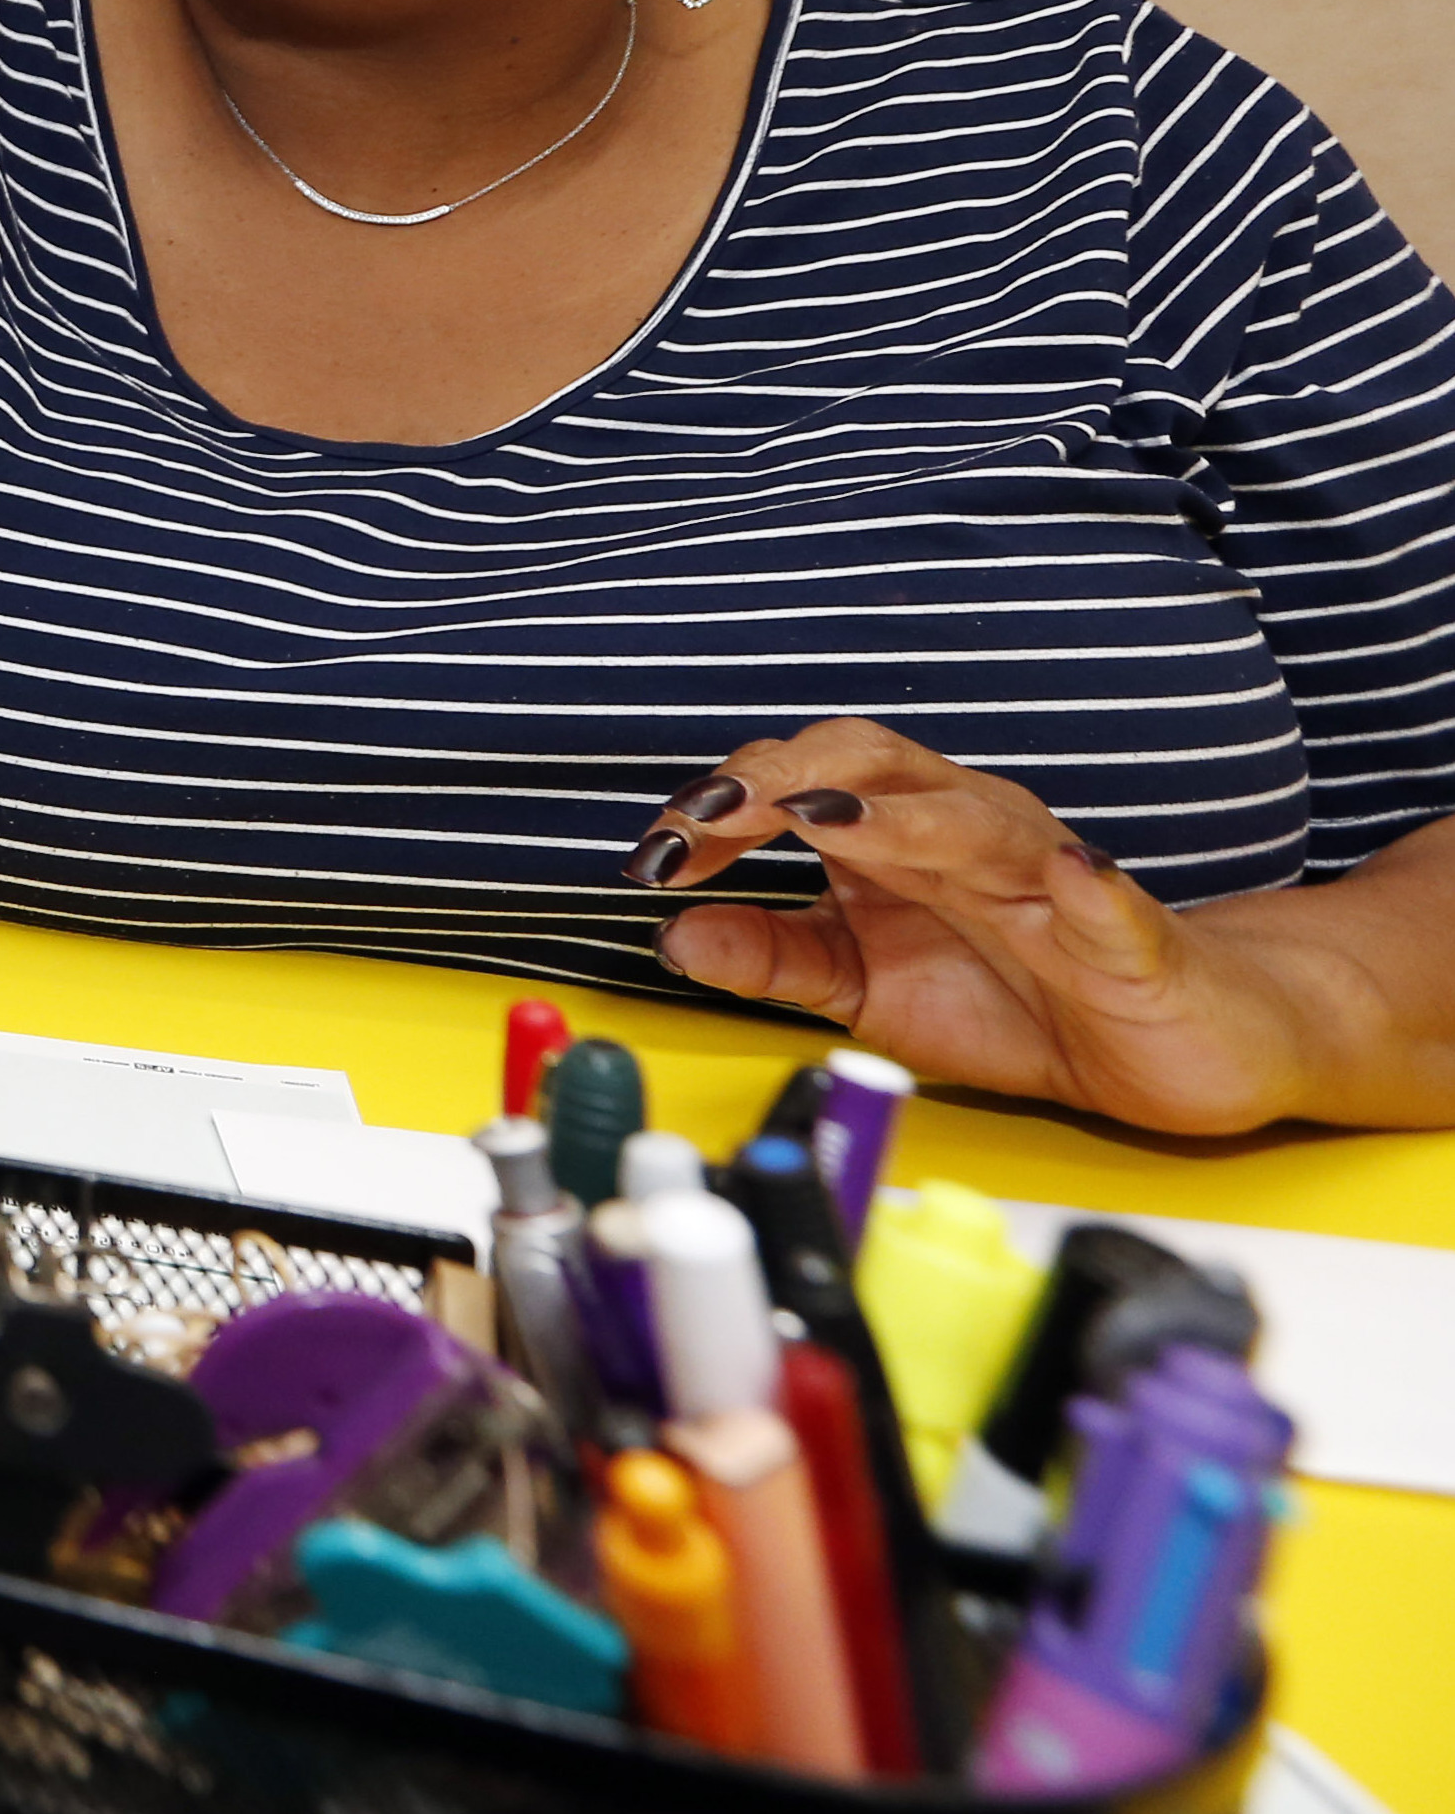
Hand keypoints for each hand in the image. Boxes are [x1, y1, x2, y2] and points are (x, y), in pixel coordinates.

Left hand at [629, 719, 1321, 1133]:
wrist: (1159, 1050)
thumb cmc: (1018, 1003)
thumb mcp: (866, 989)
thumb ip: (776, 958)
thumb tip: (675, 934)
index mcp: (897, 840)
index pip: (797, 785)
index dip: (722, 808)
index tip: (654, 855)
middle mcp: (965, 834)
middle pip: (873, 763)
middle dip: (786, 778)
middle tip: (715, 812)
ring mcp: (1048, 875)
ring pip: (976, 818)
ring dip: (902, 815)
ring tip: (834, 822)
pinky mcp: (1131, 935)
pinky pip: (1111, 900)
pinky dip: (1091, 886)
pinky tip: (1072, 876)